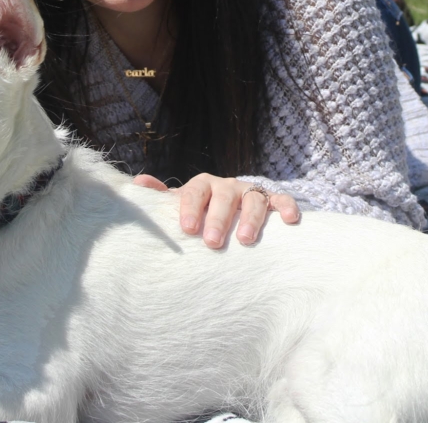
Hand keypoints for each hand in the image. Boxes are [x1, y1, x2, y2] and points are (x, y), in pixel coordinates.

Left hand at [132, 173, 299, 247]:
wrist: (230, 205)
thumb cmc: (200, 210)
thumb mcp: (180, 203)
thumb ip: (160, 197)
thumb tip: (137, 184)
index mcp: (202, 185)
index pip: (194, 193)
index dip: (190, 209)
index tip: (187, 230)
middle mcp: (226, 186)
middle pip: (223, 197)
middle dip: (217, 219)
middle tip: (211, 242)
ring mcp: (250, 192)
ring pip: (253, 199)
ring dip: (250, 218)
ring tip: (245, 240)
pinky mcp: (272, 200)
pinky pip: (282, 200)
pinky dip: (287, 207)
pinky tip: (290, 221)